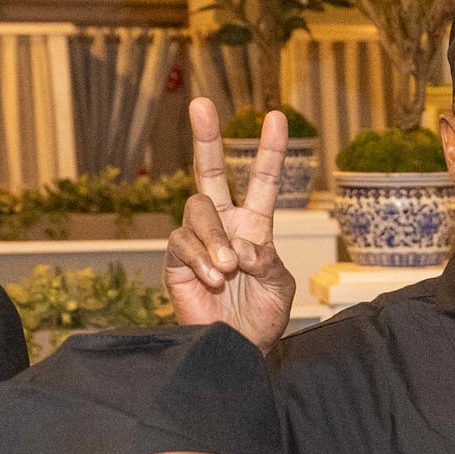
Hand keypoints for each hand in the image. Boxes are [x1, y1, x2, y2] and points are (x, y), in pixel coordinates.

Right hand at [167, 100, 297, 347]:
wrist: (237, 349)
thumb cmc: (262, 318)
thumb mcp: (279, 287)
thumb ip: (267, 261)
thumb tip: (241, 245)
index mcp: (254, 226)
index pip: (262, 181)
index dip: (270, 151)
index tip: (276, 117)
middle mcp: (224, 225)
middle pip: (210, 172)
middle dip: (206, 138)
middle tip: (201, 105)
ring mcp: (197, 241)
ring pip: (197, 210)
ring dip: (213, 238)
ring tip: (228, 269)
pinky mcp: (175, 261)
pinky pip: (181, 243)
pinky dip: (199, 259)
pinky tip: (213, 279)